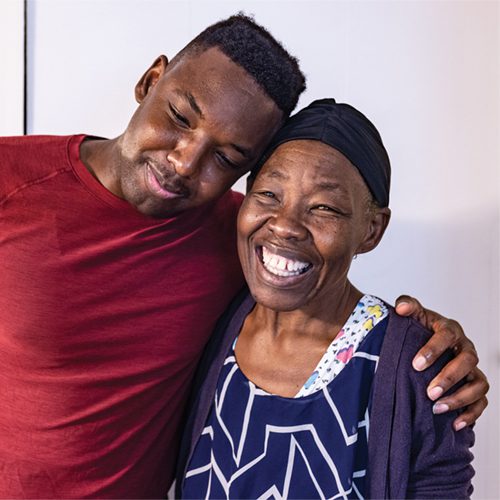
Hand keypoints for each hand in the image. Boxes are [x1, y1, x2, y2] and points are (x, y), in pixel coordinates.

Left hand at [395, 295, 488, 430]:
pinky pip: (482, 401)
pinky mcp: (474, 386)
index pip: (447, 336)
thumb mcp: (412, 315)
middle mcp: (465, 348)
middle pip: (467, 361)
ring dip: (460, 398)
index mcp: (450, 329)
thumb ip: (407, 305)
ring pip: (478, 384)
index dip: (433, 349)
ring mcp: (473, 368)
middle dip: (449, 377)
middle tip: (429, 392)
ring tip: (437, 408)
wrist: (422, 342)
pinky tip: (455, 423)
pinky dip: (471, 413)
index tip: (416, 364)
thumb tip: (401, 308)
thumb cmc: (418, 329)